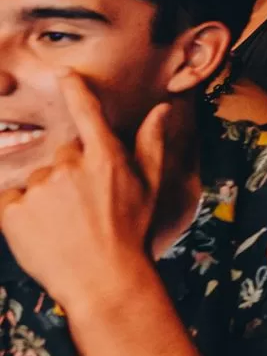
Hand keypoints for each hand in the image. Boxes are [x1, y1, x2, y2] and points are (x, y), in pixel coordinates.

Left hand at [0, 72, 168, 314]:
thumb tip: (162, 109)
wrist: (103, 280)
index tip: (64, 74)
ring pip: (37, 181)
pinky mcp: (14, 211)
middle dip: (67, 176)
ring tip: (64, 227)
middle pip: (61, 157)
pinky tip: (42, 233)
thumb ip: (152, 143)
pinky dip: (21, 214)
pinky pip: (11, 201)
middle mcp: (71, 166)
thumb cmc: (132, 233)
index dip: (75, 90)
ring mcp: (40, 188)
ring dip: (45, 198)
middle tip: (83, 209)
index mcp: (106, 158)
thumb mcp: (151, 187)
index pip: (87, 114)